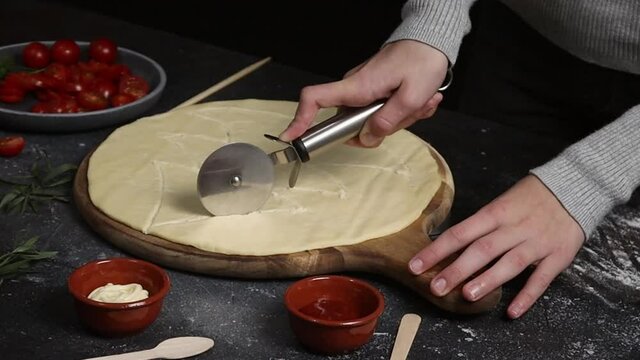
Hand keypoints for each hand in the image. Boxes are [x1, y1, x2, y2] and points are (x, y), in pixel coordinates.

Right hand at [279, 39, 448, 146]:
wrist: (432, 41)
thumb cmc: (422, 61)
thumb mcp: (412, 97)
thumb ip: (388, 122)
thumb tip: (366, 138)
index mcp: (358, 87)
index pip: (315, 99)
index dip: (300, 119)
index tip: (292, 136)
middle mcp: (355, 88)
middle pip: (353, 123)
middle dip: (385, 127)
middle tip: (411, 112)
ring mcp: (364, 91)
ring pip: (372, 121)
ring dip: (400, 118)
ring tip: (420, 103)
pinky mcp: (374, 92)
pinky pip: (382, 112)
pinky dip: (403, 112)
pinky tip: (419, 100)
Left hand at [409, 175, 584, 318]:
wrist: (575, 186)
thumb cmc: (530, 197)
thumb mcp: (502, 202)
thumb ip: (481, 225)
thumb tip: (450, 247)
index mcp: (496, 213)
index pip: (460, 233)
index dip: (436, 251)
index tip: (415, 266)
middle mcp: (514, 228)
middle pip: (482, 249)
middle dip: (457, 270)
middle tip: (436, 288)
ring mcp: (537, 242)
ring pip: (510, 263)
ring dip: (488, 280)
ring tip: (467, 295)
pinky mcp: (558, 255)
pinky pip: (541, 279)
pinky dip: (527, 296)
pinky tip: (512, 312)